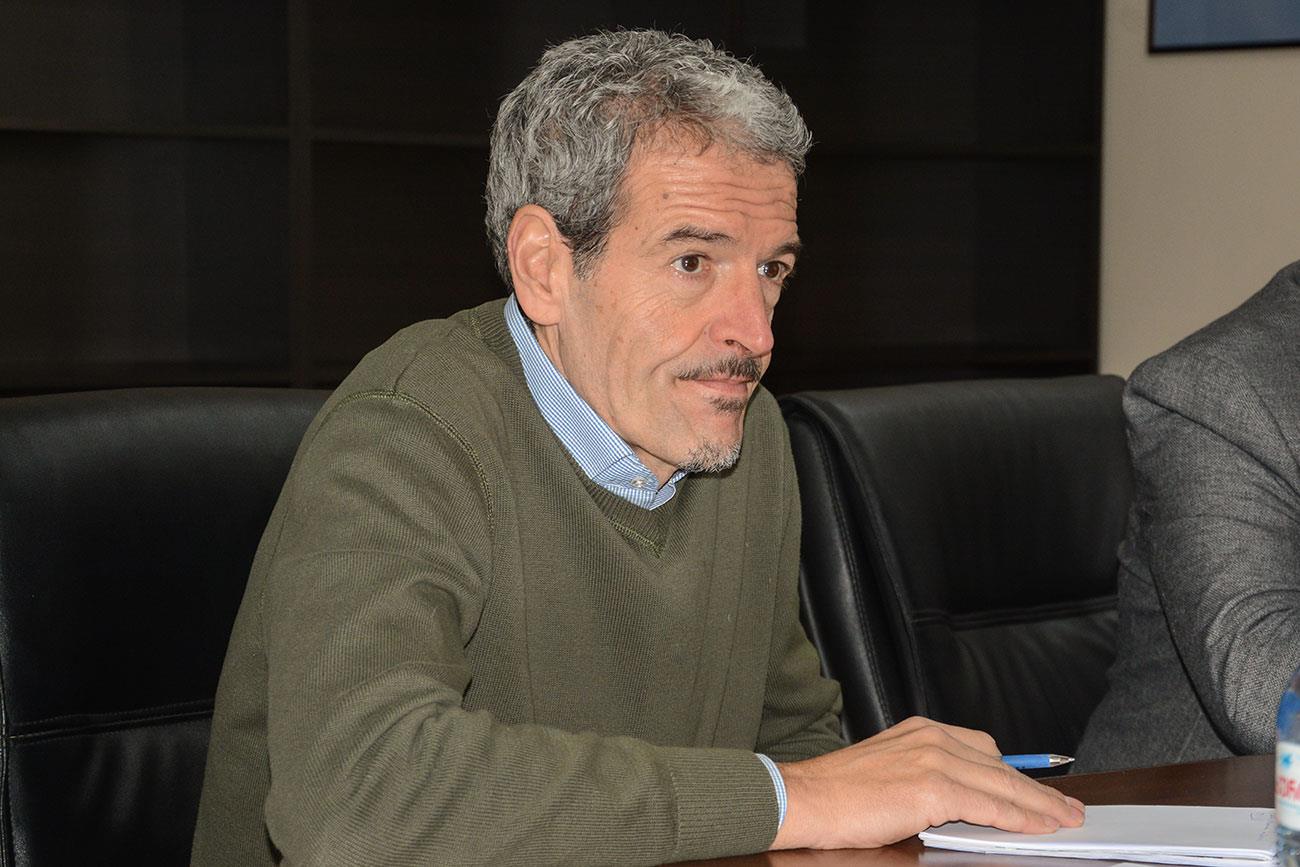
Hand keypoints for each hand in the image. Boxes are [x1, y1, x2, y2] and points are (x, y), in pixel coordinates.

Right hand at [770, 716, 1084, 849]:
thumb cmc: (838, 793)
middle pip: (1001, 766)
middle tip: (1069, 809)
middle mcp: (932, 737)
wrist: (804, 797)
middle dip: (1038, 791)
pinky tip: (1036, 829)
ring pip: (1003, 785)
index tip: (1041, 789)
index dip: (1017, 774)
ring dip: (1039, 806)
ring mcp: (934, 759)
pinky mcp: (933, 787)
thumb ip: (927, 775)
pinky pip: (989, 805)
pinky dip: (1018, 818)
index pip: (985, 749)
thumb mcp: (889, 769)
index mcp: (922, 729)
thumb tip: (966, 800)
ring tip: (1065, 821)